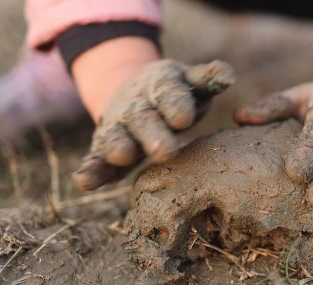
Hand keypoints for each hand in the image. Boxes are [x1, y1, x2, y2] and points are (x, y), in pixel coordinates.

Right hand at [72, 59, 234, 190]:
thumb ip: (207, 79)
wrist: (134, 93)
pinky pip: (95, 159)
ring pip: (115, 137)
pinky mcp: (103, 148)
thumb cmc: (177, 92)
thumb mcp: (191, 81)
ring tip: (123, 158)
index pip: (169, 91)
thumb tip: (227, 74)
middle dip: (152, 134)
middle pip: (143, 119)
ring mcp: (117, 126)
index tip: (184, 119)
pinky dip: (90, 170)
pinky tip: (85, 182)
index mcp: (160, 84)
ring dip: (117, 148)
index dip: (175, 104)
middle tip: (164, 151)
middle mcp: (136, 105)